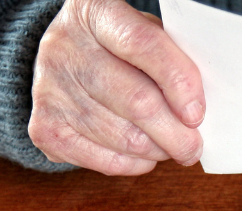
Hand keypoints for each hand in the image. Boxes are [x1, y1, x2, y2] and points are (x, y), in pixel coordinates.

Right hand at [30, 0, 203, 174]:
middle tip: (193, 146)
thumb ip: (170, 61)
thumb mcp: (143, 34)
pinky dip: (134, 164)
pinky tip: (144, 154)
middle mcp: (64, 47)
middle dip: (174, 133)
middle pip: (135, 101)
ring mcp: (49, 89)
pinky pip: (103, 160)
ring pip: (122, 137)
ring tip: (170, 147)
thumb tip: (197, 112)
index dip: (177, 82)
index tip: (197, 113)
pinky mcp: (44, 127)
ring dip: (157, 150)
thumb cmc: (116, 48)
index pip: (142, 45)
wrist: (62, 59)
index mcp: (95, 12)